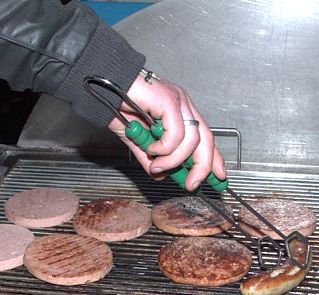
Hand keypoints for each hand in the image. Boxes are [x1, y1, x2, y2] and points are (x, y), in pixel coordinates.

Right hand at [108, 74, 226, 191]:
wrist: (101, 88)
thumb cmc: (116, 104)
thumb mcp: (137, 139)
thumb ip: (150, 157)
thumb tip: (160, 174)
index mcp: (179, 112)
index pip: (204, 138)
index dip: (213, 158)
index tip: (218, 176)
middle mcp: (182, 105)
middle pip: (206, 139)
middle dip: (203, 166)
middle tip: (192, 183)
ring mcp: (178, 101)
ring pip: (191, 139)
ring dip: (174, 160)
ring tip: (157, 165)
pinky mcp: (169, 100)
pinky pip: (176, 133)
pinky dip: (165, 148)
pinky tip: (152, 148)